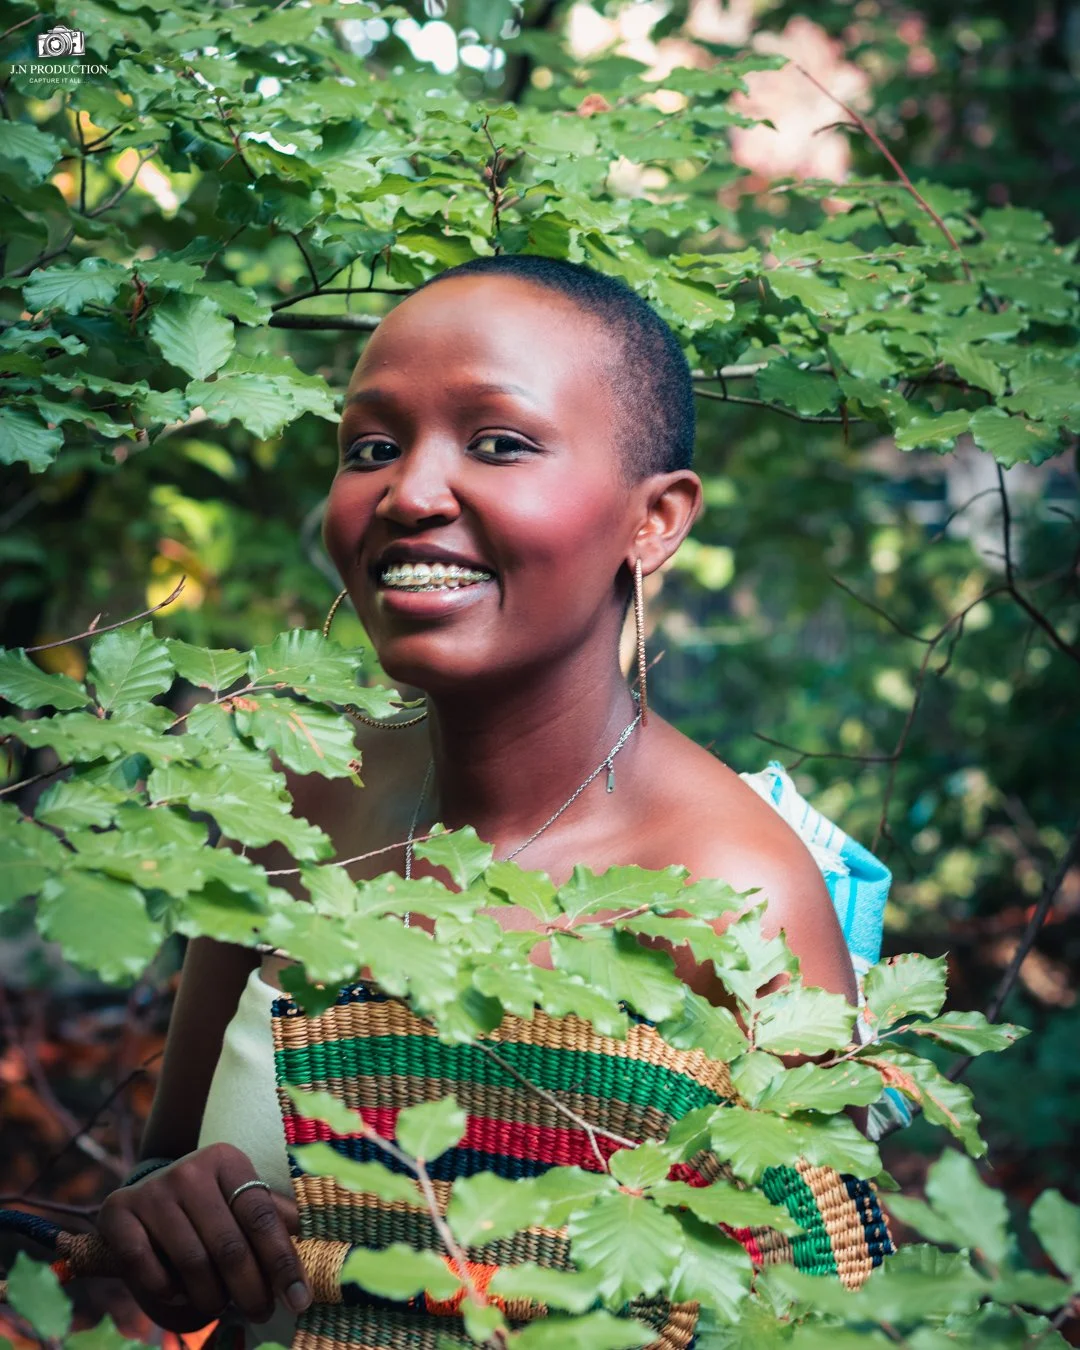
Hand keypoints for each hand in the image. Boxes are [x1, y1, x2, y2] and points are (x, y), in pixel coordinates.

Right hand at [97, 1143, 310, 1331]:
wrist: (148, 1191)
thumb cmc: (209, 1203)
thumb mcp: (241, 1198)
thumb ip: (275, 1219)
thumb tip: (322, 1247)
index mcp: (227, 1160)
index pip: (262, 1216)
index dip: (283, 1262)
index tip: (299, 1300)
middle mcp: (189, 1170)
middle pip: (229, 1245)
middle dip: (250, 1290)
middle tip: (260, 1313)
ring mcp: (152, 1190)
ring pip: (191, 1261)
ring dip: (211, 1297)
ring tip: (221, 1306)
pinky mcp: (117, 1212)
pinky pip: (146, 1266)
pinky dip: (166, 1290)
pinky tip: (179, 1294)